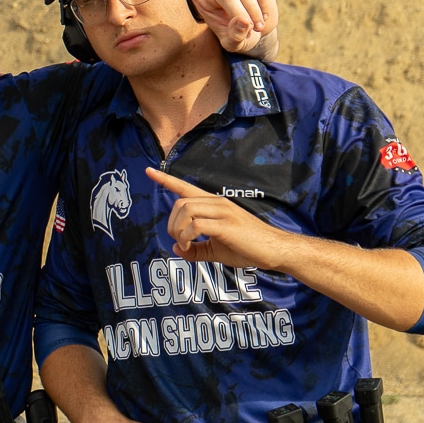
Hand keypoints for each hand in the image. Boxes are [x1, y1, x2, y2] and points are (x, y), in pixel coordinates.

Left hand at [147, 167, 288, 268]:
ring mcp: (223, 212)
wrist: (275, 251)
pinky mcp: (226, 225)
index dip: (166, 179)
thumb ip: (195, 249)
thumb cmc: (248, 248)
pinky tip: (190, 246)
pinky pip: (196, 225)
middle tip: (179, 241)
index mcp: (214, 204)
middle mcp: (218, 203)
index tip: (149, 171)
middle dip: (171, 223)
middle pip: (180, 202)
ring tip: (185, 244)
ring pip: (186, 210)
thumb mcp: (215, 250)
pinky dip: (187, 236)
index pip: (186, 187)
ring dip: (178, 229)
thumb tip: (176, 249)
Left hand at [166, 0, 278, 54]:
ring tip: (258, 27)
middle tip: (251, 29)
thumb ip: (235, 36)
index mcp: (203, 2)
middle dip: (238, 12)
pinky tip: (265, 17)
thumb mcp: (234, 44)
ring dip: (254, 11)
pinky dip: (266, 4)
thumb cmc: (238, 37)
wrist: (257, 32)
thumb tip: (243, 22)